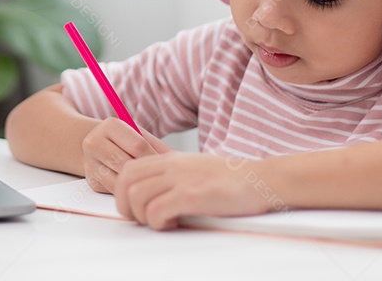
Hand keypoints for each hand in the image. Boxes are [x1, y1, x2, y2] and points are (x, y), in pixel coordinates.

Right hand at [80, 118, 170, 192]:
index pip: (138, 145)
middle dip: (146, 172)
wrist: (98, 145)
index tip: (165, 165)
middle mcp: (94, 142)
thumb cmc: (124, 139)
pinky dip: (128, 192)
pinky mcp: (92, 181)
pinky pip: (116, 191)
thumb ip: (155, 145)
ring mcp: (90, 163)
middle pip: (127, 164)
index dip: (154, 157)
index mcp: (109, 126)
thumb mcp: (139, 134)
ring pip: (120, 181)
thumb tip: (176, 160)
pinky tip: (137, 188)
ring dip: (137, 184)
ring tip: (149, 182)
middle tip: (159, 177)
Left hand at [114, 153, 279, 229]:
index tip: (134, 207)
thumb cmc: (229, 178)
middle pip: (125, 182)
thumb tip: (150, 189)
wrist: (260, 179)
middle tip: (142, 219)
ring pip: (137, 197)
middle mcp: (171, 166)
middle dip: (126, 206)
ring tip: (161, 221)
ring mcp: (181, 179)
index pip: (127, 169)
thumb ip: (171, 173)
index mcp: (169, 159)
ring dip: (143, 216)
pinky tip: (173, 223)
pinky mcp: (192, 195)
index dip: (122, 191)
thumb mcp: (193, 167)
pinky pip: (157, 210)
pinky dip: (158, 222)